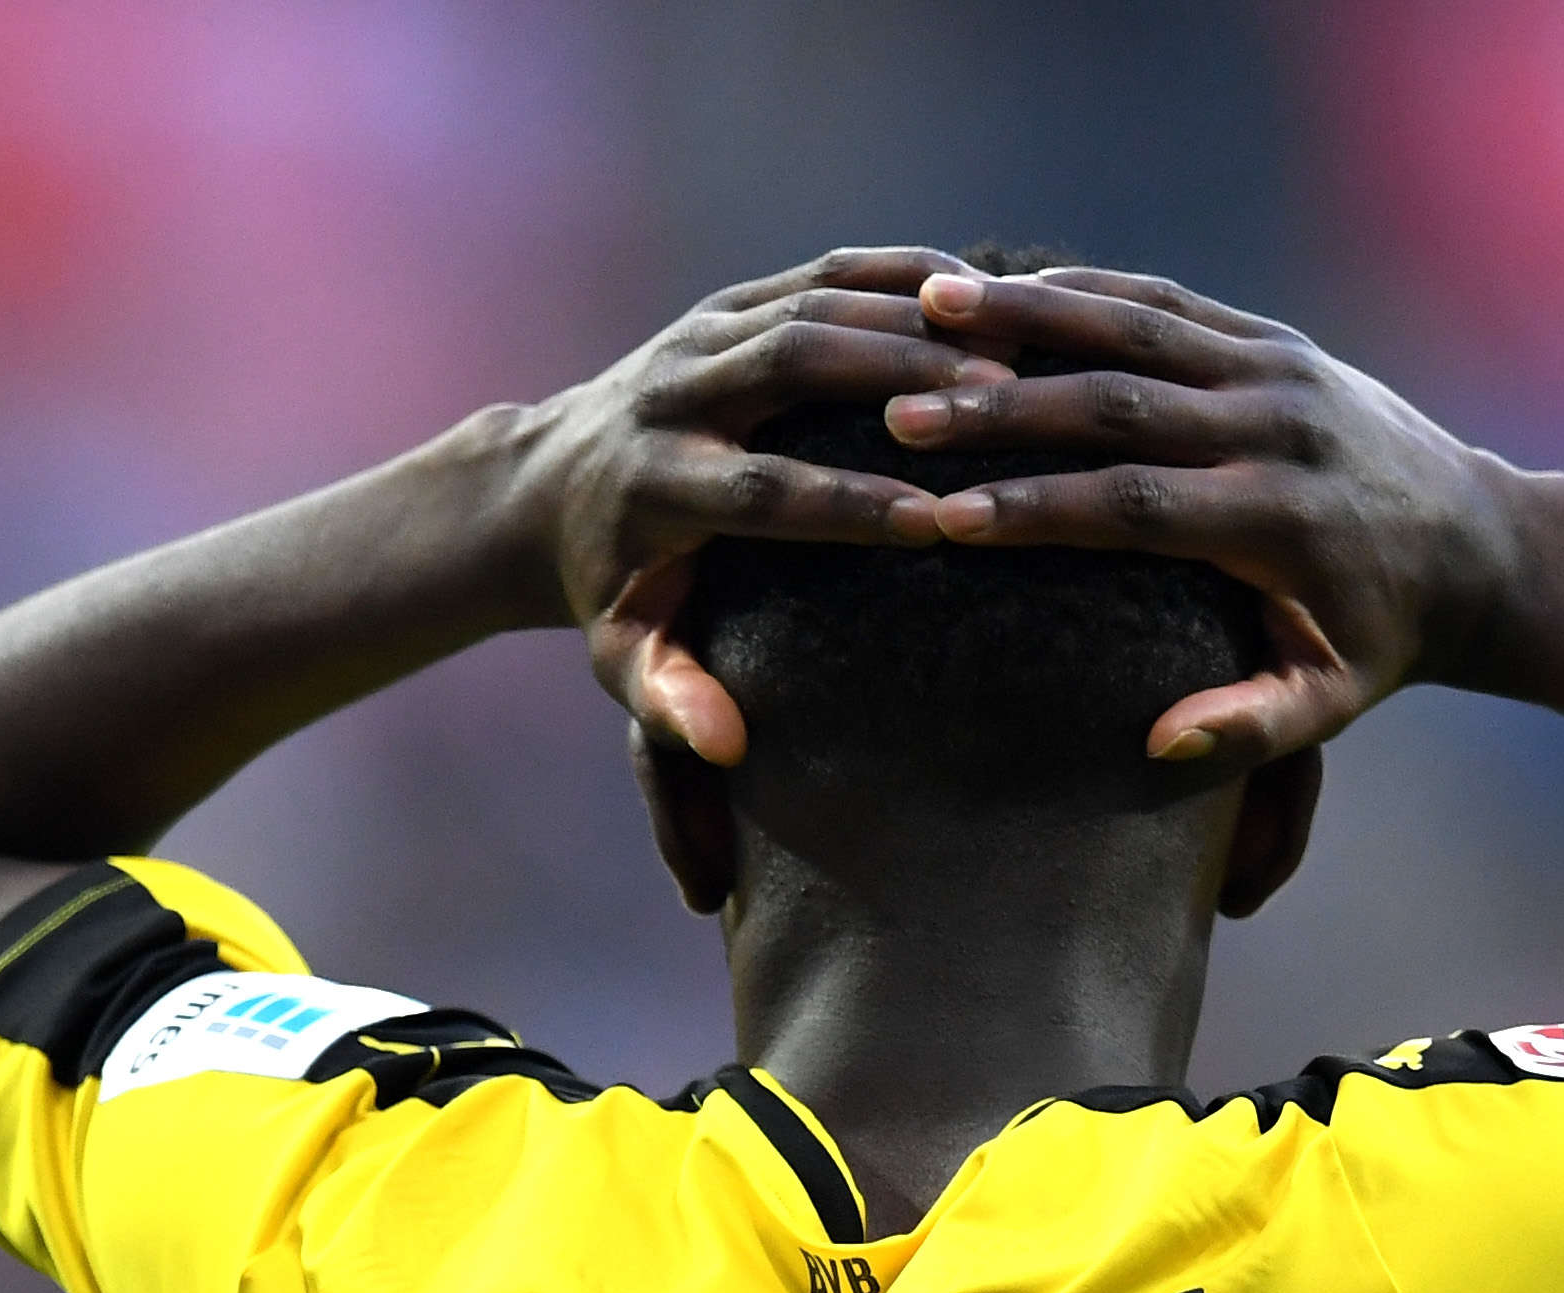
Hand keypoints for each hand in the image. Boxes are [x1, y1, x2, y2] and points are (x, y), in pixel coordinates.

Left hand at [522, 248, 1011, 761]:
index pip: (761, 489)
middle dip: (896, 376)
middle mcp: (674, 395)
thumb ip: (668, 699)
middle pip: (791, 363)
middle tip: (1001, 396)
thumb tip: (724, 747)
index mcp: (655, 484)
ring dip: (910, 320)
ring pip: (812, 305)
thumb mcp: (626, 653)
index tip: (936, 522)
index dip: (847, 503)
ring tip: (1011, 347)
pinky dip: (899, 274)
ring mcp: (700, 337)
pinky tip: (979, 292)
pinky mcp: (727, 304)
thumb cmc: (614, 589)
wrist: (553, 485)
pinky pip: (821, 274)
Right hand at [878, 268, 1522, 766]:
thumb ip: (1250, 730)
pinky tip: (999, 284)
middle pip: (1119, 406)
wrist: (1477, 543)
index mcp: (1278, 520)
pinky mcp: (1273, 338)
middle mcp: (1275, 429)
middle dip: (1002, 408)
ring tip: (924, 303)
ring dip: (1026, 314)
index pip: (1135, 508)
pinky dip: (1084, 289)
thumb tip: (1159, 750)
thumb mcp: (1331, 702)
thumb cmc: (1381, 640)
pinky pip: (1167, 301)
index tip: (945, 521)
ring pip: (1135, 328)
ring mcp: (1276, 369)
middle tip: (897, 412)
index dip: (1038, 511)